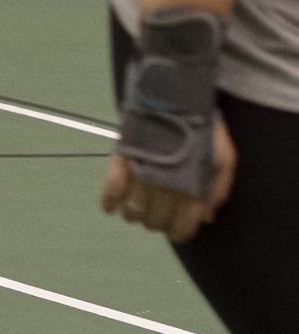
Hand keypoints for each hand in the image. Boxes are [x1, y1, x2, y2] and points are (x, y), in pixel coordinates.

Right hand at [102, 117, 235, 243]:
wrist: (174, 100)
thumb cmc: (203, 130)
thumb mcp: (224, 159)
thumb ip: (218, 190)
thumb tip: (206, 218)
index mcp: (191, 190)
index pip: (181, 226)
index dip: (178, 233)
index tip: (175, 231)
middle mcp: (165, 188)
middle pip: (155, 221)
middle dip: (156, 223)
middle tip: (157, 215)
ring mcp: (141, 176)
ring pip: (133, 211)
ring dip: (134, 215)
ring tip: (136, 209)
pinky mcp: (121, 162)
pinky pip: (111, 190)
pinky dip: (108, 202)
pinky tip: (110, 208)